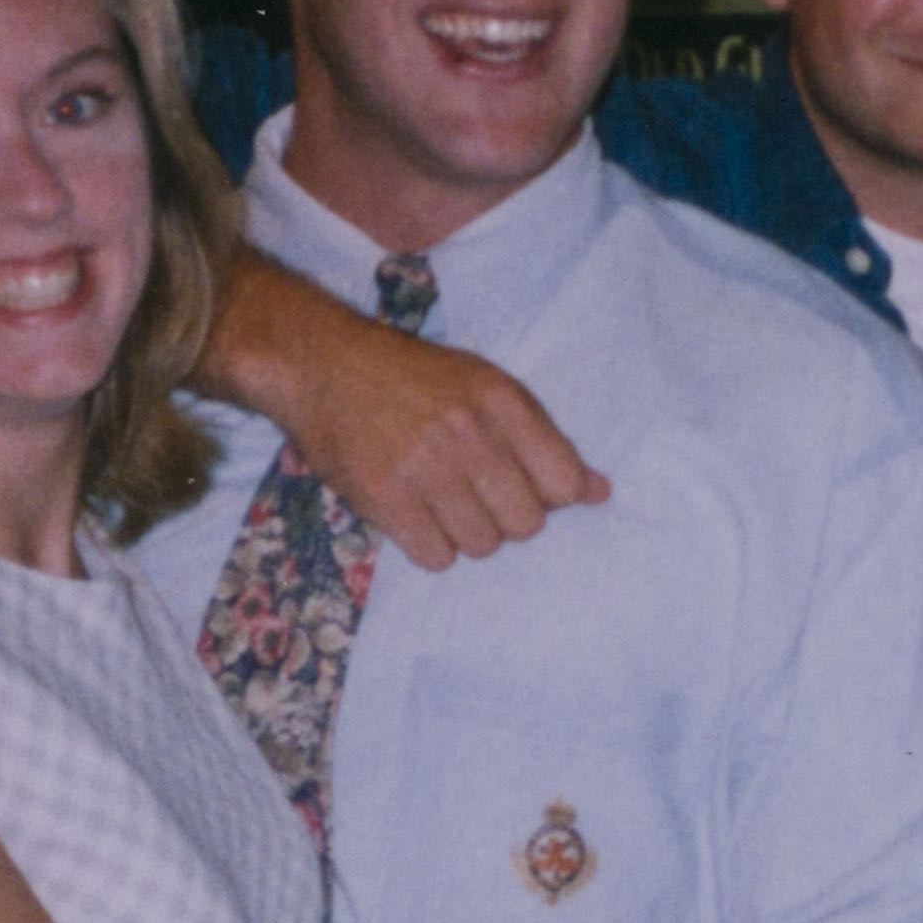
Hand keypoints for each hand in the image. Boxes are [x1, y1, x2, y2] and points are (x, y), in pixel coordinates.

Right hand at [210, 250, 605, 568]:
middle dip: (506, 519)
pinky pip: (436, 557)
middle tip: (474, 494)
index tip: (522, 486)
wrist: (322, 364)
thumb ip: (543, 440)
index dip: (548, 496)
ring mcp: (425, 467)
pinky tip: (415, 516)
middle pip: (525, 524)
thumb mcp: (485, 387)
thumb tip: (600, 493)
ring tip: (440, 501)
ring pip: (482, 546)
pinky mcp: (384, 496)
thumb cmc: (412, 378)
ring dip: (466, 535)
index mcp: (501, 400)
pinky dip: (430, 546)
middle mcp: (468, 433)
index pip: (563, 482)